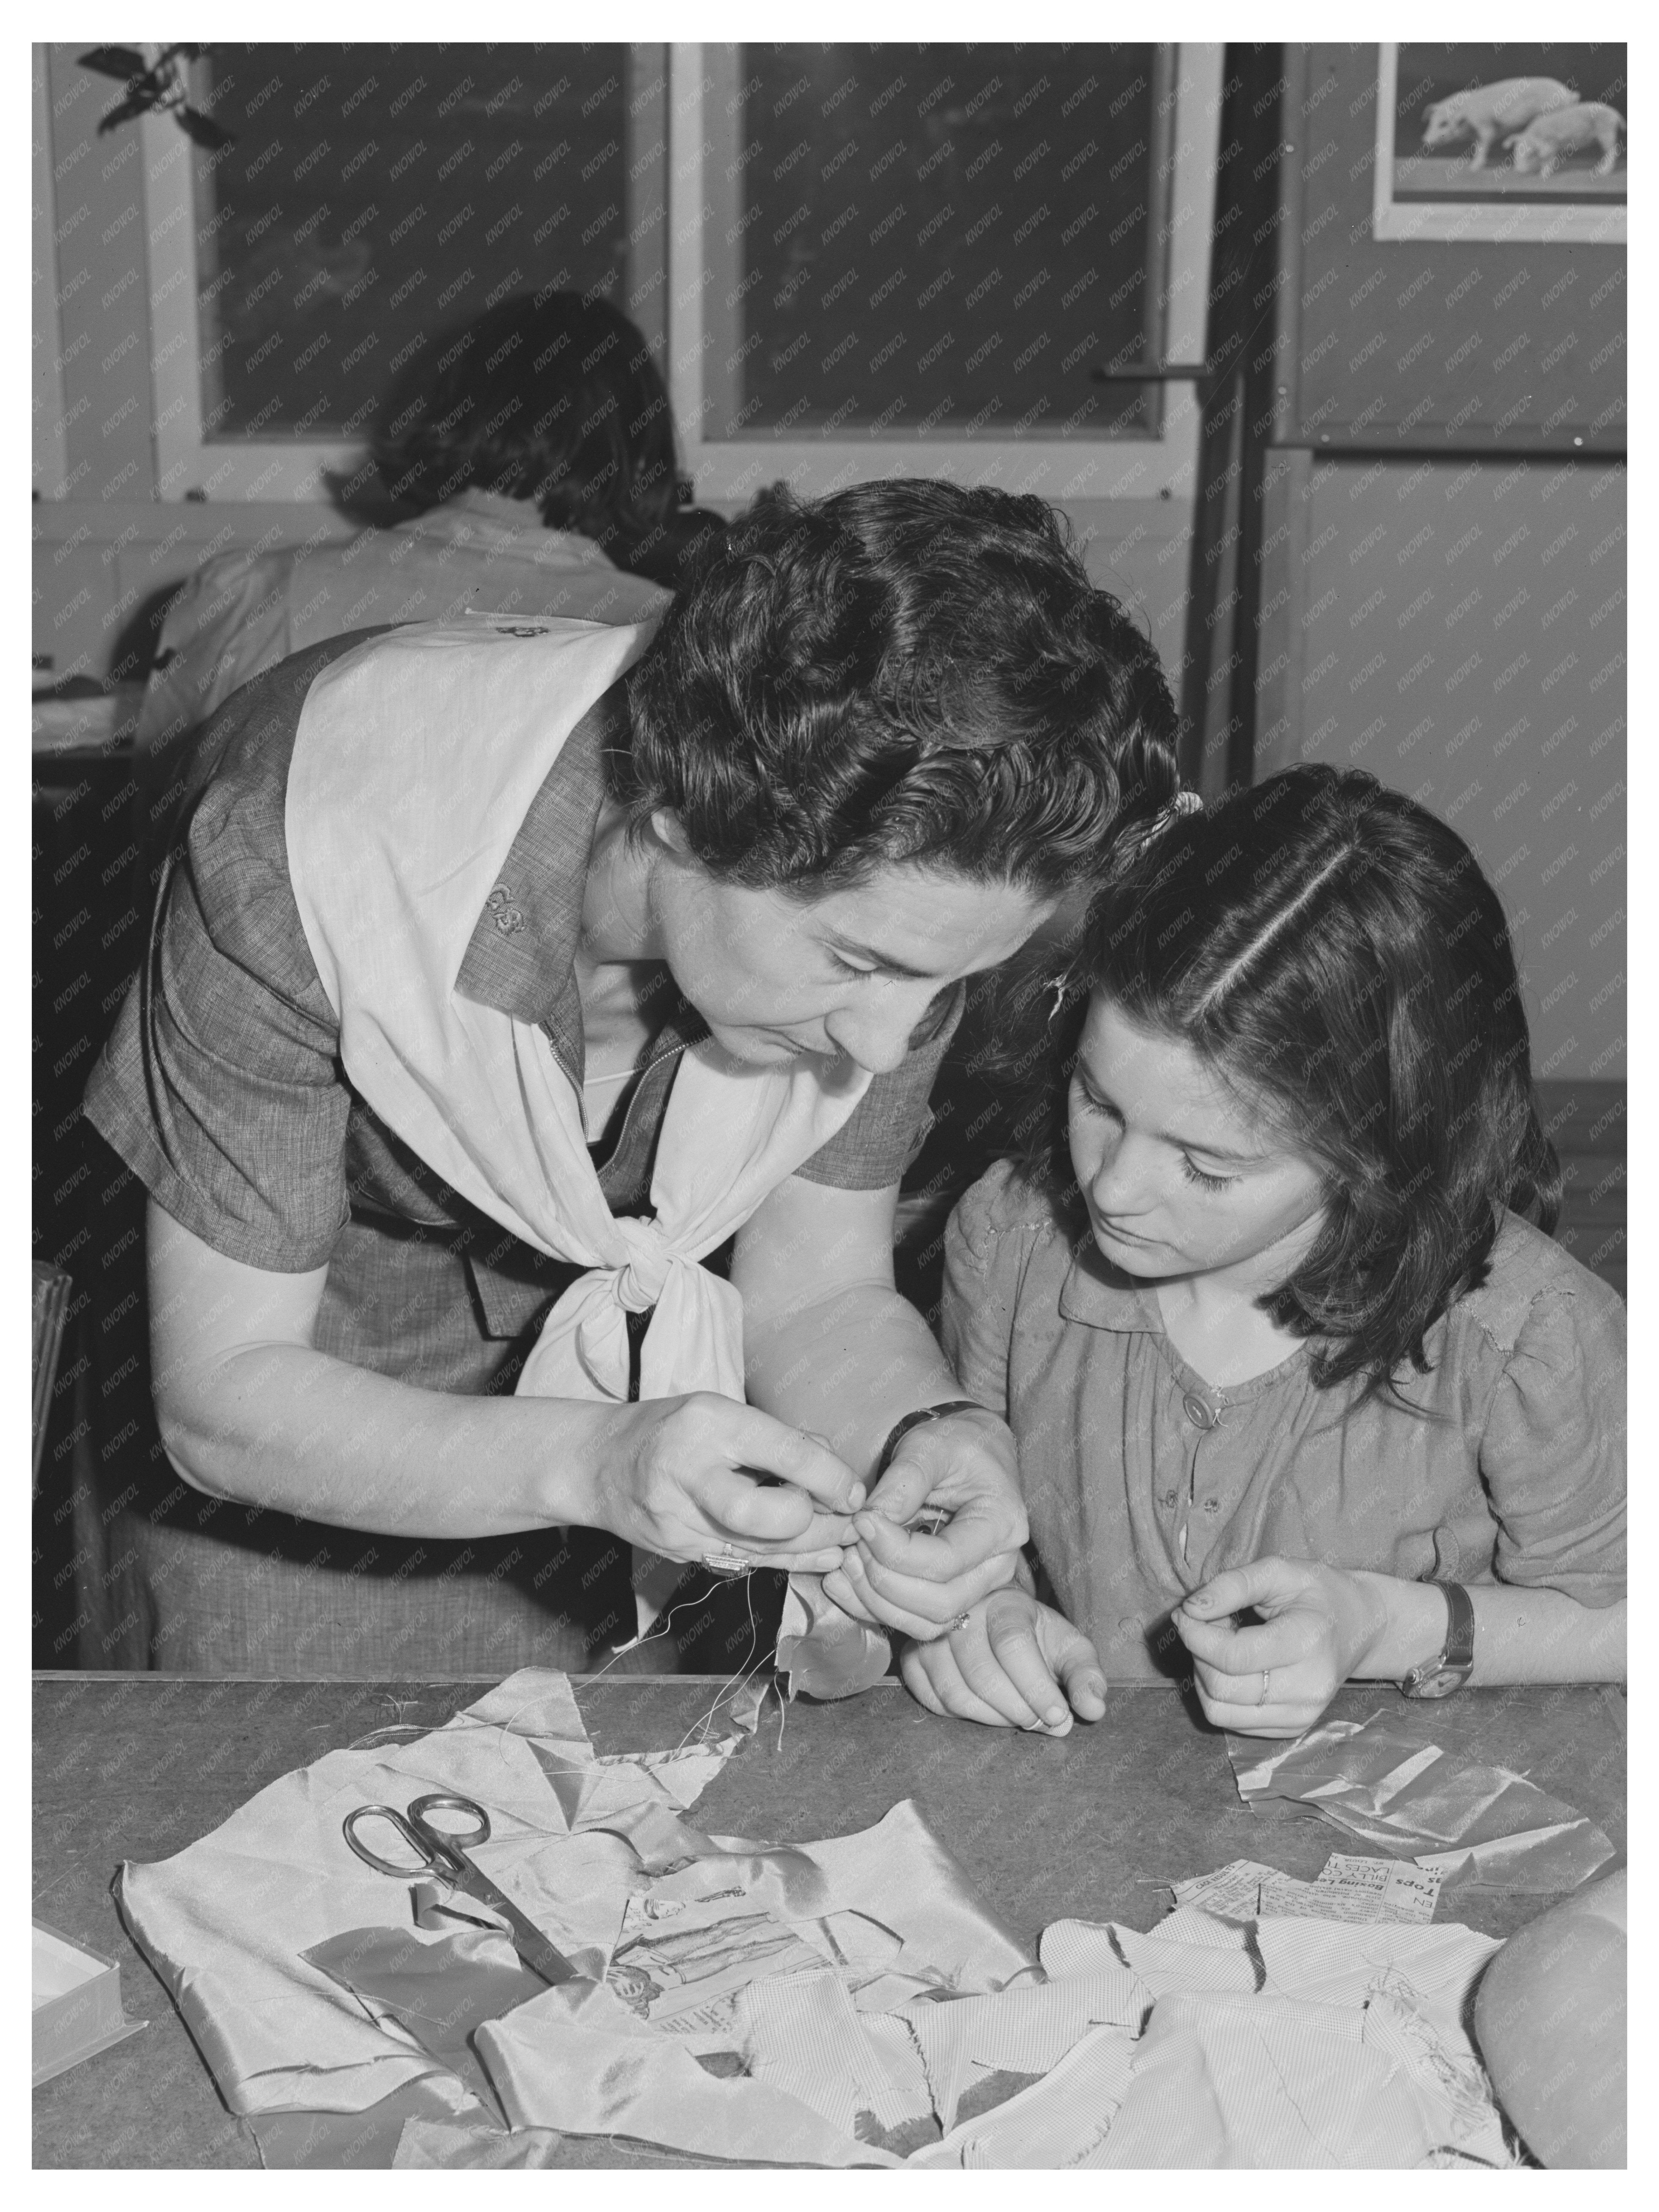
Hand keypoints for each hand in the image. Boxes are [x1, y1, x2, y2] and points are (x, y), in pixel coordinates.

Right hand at [590, 1394, 860, 1571]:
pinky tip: (819, 1556)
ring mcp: (680, 1521)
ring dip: (813, 1548)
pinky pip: (745, 1562)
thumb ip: (775, 1437)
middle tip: (847, 1518)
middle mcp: (689, 1473)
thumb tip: (832, 1468)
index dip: (831, 1477)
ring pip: (761, 1549)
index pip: (785, 1453)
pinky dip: (787, 1561)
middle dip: (818, 1523)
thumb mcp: (721, 1410)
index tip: (855, 1490)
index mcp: (707, 1423)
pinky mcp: (679, 1552)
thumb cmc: (670, 1428)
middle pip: (768, 1517)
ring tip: (845, 1539)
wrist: (599, 1465)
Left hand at [820, 1406, 1027, 1638]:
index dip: (896, 1550)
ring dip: (876, 1600)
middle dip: (885, 1580)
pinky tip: (842, 1582)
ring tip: (845, 1561)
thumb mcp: (929, 1447)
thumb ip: (902, 1483)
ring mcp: (977, 1587)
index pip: (947, 1560)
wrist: (969, 1452)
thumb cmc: (955, 1445)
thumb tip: (868, 1521)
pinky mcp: (950, 1595)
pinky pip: (913, 1622)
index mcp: (1001, 1524)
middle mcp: (997, 1566)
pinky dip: (873, 1608)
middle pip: (940, 1603)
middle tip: (852, 1544)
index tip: (862, 1521)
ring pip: (926, 1621)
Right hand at [900, 1589, 1105, 1731]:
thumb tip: (1094, 1710)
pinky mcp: (912, 1659)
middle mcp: (961, 1614)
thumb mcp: (1068, 1646)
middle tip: (1042, 1723)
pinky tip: (986, 1712)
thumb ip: (1086, 1676)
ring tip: (1018, 1719)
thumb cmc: (1033, 1635)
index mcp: (1004, 1603)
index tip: (1058, 1717)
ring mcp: (931, 1637)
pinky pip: (932, 1700)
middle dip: (1018, 1709)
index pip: (1013, 1645)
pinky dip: (962, 1717)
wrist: (990, 1613)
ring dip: (992, 1718)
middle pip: (983, 1674)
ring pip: (955, 1692)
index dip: (1037, 1687)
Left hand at [1172, 1555, 1388, 1737]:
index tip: (1185, 1613)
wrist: (1360, 1626)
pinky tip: (1233, 1666)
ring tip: (1220, 1645)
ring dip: (1203, 1675)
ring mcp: (1302, 1715)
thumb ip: (1232, 1585)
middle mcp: (1308, 1688)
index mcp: (1308, 1643)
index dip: (1195, 1635)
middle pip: (1222, 1687)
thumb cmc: (1318, 1592)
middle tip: (1208, 1623)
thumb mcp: (1278, 1571)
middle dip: (1199, 1652)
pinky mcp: (1292, 1728)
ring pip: (1220, 1712)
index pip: (1232, 1657)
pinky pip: (1231, 1722)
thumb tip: (1190, 1610)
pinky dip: (1218, 1694)